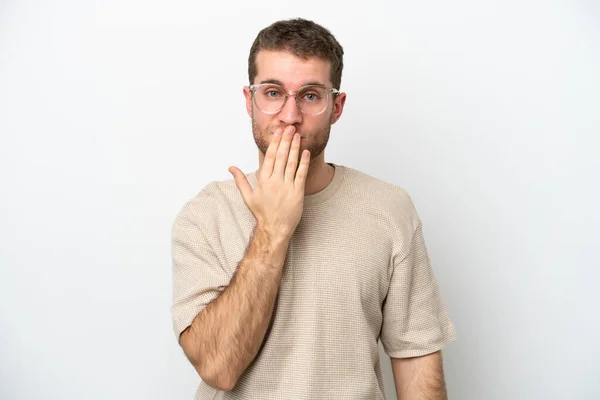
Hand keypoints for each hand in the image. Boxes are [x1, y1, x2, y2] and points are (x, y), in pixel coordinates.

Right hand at [228, 125, 309, 240]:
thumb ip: (240, 180)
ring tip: (298, 136)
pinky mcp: (297, 193)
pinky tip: (306, 152)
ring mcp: (287, 187)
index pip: (270, 157)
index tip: (278, 132)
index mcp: (263, 181)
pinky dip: (304, 163)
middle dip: (286, 141)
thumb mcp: (248, 197)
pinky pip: (301, 174)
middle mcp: (275, 182)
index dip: (275, 143)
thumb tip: (230, 168)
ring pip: (292, 163)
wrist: (274, 229)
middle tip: (290, 128)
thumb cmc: (262, 213)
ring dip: (295, 148)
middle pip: (282, 157)